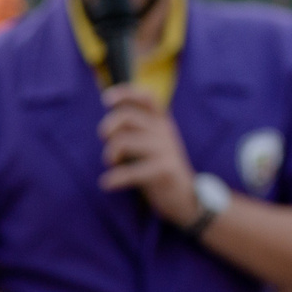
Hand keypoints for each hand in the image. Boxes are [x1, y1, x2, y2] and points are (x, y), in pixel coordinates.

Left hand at [99, 86, 199, 224]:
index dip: (125, 94)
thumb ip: (137, 130)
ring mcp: (164, 150)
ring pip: (124, 142)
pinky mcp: (163, 170)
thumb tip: (109, 122)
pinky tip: (107, 184)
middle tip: (105, 140)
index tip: (106, 99)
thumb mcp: (153, 143)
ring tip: (111, 164)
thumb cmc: (160, 168)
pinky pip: (130, 172)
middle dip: (108, 127)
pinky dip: (114, 179)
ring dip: (110, 154)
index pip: (146, 98)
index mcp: (162, 122)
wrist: (186, 196)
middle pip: (127, 117)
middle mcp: (164, 131)